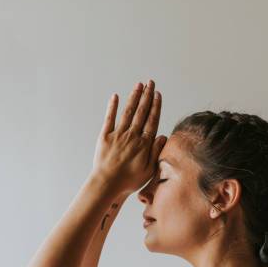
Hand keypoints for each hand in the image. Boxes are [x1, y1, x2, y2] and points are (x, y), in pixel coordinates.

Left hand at [92, 80, 167, 195]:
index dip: (155, 106)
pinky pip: (109, 119)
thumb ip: (156, 152)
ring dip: (134, 97)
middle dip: (146, 96)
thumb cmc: (129, 181)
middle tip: (150, 82)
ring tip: (138, 85)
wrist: (107, 184)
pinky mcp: (104, 137)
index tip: (157, 94)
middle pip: (141, 112)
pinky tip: (116, 96)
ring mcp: (118, 135)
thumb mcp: (149, 170)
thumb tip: (163, 136)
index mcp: (144, 144)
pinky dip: (113, 107)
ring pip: (128, 112)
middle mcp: (132, 136)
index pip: (152, 120)